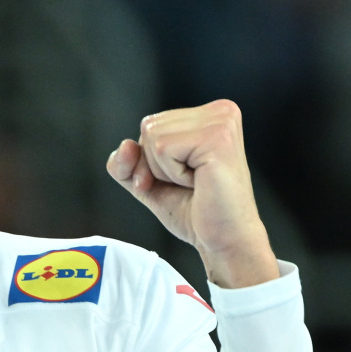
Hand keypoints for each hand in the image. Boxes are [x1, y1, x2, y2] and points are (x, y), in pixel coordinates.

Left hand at [106, 99, 278, 288]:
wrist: (225, 241)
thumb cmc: (196, 212)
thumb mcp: (149, 181)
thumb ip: (126, 162)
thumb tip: (125, 145)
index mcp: (209, 115)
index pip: (151, 125)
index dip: (151, 160)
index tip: (182, 180)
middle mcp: (219, 111)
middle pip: (149, 127)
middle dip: (156, 165)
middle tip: (190, 184)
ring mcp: (220, 121)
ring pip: (153, 136)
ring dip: (166, 170)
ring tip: (197, 182)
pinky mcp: (217, 137)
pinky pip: (163, 149)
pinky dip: (173, 174)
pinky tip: (200, 182)